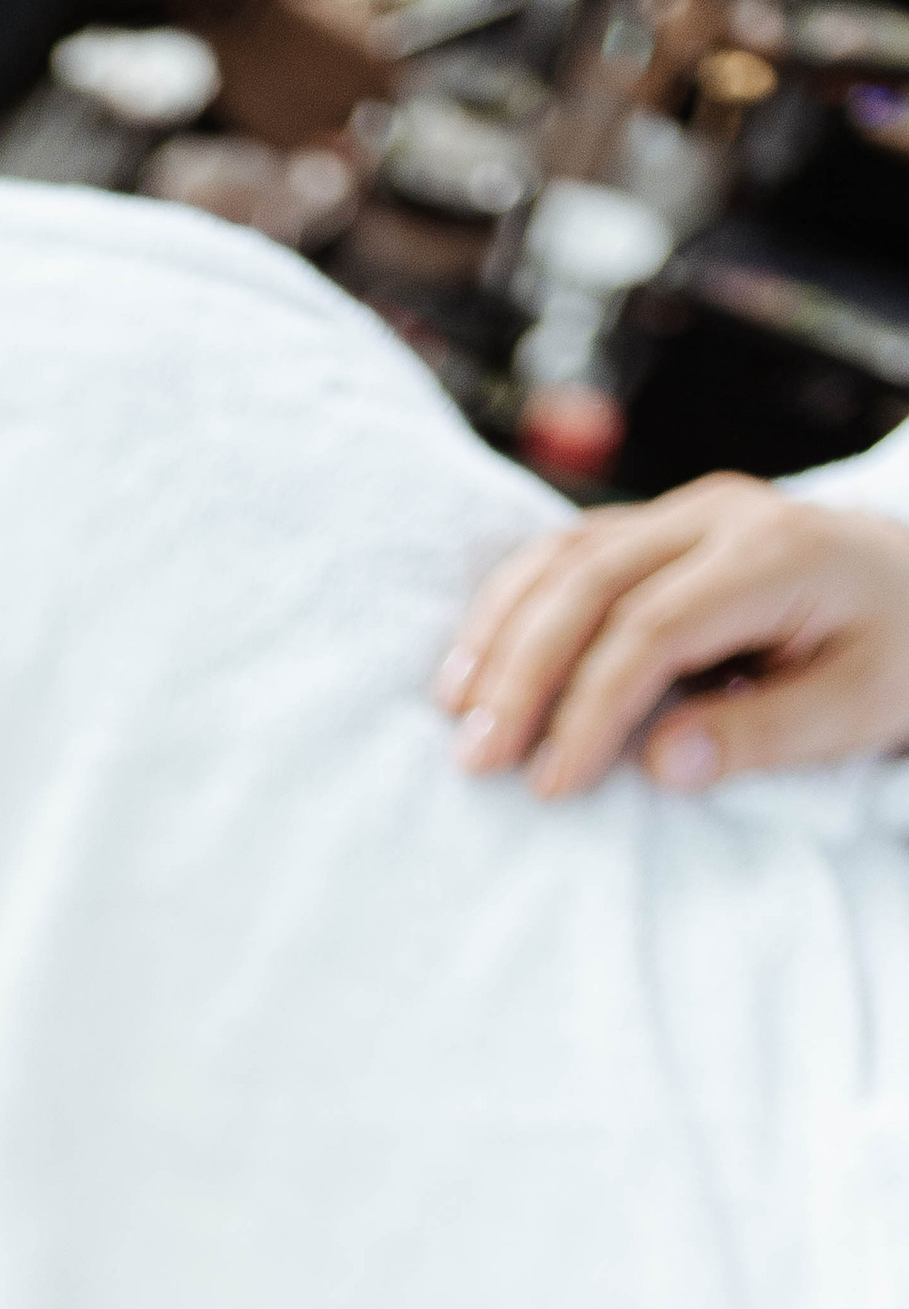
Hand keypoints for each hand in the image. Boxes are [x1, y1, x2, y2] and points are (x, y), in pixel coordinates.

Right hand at [435, 476, 908, 798]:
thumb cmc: (893, 651)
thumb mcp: (859, 707)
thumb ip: (764, 733)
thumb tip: (662, 765)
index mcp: (775, 553)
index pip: (653, 627)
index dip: (590, 707)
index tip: (552, 785)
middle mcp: (718, 515)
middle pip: (589, 582)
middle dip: (522, 673)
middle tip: (476, 758)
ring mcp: (682, 513)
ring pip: (563, 555)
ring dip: (497, 634)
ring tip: (454, 713)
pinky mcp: (655, 527)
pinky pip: (564, 552)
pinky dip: (509, 606)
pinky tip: (473, 664)